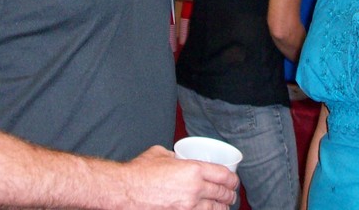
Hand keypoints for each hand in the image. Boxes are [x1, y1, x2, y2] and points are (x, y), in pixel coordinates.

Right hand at [119, 145, 238, 208]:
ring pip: (215, 209)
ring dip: (222, 208)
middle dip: (229, 195)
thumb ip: (176, 157)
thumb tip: (179, 159)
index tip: (233, 181)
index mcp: (193, 170)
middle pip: (222, 193)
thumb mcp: (161, 154)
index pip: (223, 175)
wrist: (125, 191)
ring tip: (224, 206)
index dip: (232, 179)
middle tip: (230, 195)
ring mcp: (188, 207)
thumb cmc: (140, 172)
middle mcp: (194, 189)